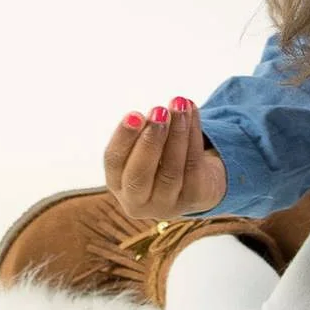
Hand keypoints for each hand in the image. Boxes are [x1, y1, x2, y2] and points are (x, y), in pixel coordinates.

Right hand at [103, 98, 226, 220]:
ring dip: (176, 134)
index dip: (123, 138)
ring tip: (179, 105)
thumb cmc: (161, 158)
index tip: (134, 114)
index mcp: (117, 184)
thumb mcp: (144, 148)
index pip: (113, 162)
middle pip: (139, 175)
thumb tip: (154, 115)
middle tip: (158, 112)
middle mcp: (137, 201)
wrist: (197, 182)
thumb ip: (143, 133)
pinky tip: (191, 111)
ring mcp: (167, 204)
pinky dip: (194, 135)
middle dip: (149, 141)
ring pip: (171, 170)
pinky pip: (194, 165)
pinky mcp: (194, 198)